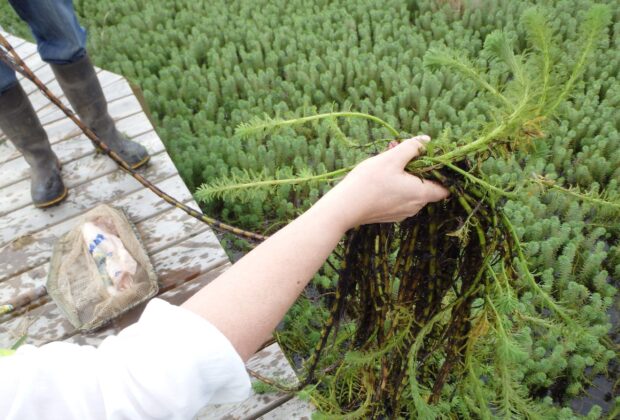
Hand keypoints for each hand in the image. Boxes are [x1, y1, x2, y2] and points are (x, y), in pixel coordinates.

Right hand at [320, 135, 449, 229]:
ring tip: (387, 162)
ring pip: (411, 192)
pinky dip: (395, 187)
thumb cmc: (369, 182)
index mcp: (421, 194)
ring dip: (404, 176)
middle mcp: (415, 207)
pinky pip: (399, 199)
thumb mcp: (392, 158)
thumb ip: (412, 147)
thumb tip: (426, 140)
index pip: (445, 188)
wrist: (345, 207)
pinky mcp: (389, 215)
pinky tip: (380, 178)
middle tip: (401, 153)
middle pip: (426, 186)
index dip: (441, 173)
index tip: (431, 160)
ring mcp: (402, 213)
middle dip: (417, 169)